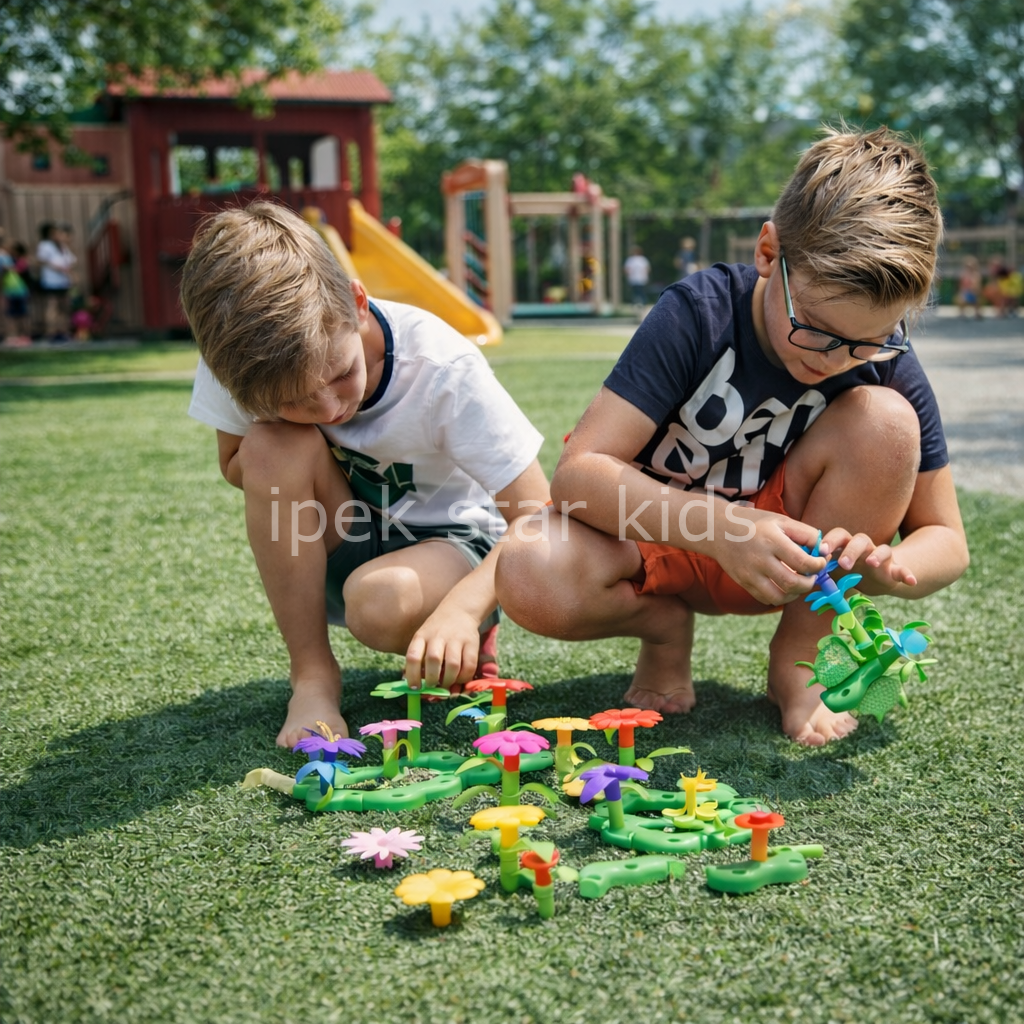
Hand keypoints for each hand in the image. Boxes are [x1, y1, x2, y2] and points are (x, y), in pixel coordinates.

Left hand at [404, 605, 482, 689]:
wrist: (460, 610)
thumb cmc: (437, 631)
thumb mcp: (423, 637)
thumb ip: (420, 658)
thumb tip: (416, 685)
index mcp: (421, 636)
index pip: (413, 657)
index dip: (412, 675)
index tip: (414, 688)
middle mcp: (438, 636)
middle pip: (433, 660)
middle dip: (432, 679)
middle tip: (432, 686)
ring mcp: (456, 639)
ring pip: (453, 665)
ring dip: (449, 680)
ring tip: (446, 684)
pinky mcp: (472, 642)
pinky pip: (470, 665)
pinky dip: (464, 677)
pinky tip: (459, 678)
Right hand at [712, 506, 827, 604]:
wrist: (718, 529)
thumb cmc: (754, 523)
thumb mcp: (781, 520)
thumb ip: (806, 533)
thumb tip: (823, 551)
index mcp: (771, 540)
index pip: (802, 562)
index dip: (818, 566)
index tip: (820, 562)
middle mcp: (759, 559)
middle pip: (793, 583)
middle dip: (809, 583)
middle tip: (812, 576)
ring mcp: (749, 574)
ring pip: (779, 597)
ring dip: (795, 594)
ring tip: (799, 584)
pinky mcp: (743, 583)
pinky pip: (766, 599)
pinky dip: (780, 597)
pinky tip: (783, 586)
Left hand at [821, 529, 917, 591]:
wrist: (876, 578)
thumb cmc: (848, 572)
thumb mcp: (833, 573)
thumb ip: (818, 574)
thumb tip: (797, 582)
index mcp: (847, 546)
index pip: (839, 535)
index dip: (830, 541)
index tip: (821, 552)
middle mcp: (864, 548)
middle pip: (860, 540)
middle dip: (851, 550)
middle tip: (843, 564)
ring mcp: (881, 558)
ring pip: (882, 549)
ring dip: (877, 555)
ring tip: (871, 563)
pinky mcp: (894, 569)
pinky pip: (903, 569)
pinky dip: (907, 574)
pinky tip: (910, 580)